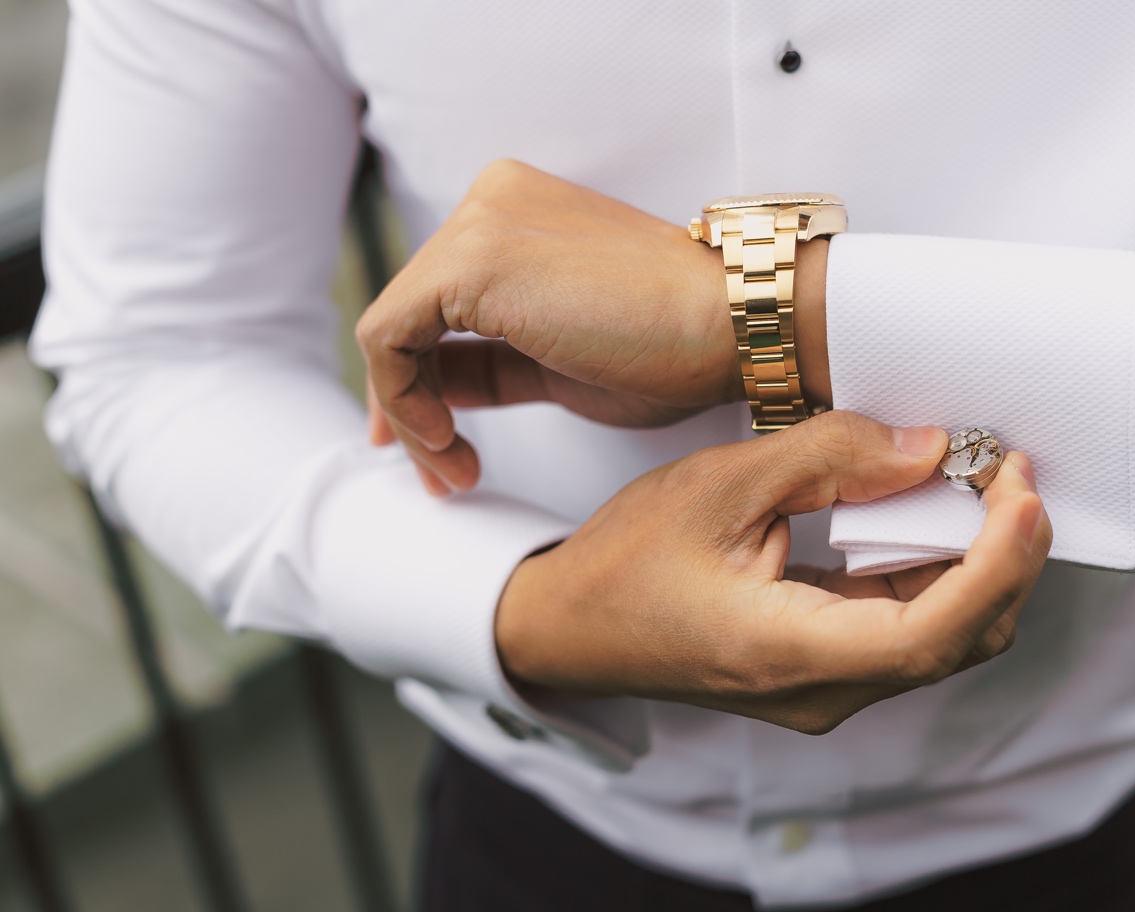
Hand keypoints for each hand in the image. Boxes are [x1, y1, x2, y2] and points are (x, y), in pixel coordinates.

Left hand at [356, 159, 831, 495]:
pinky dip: (403, 400)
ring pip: (392, 330)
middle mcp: (492, 203)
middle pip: (411, 315)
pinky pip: (389, 338)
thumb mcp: (563, 360)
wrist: (734, 326)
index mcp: (520, 214)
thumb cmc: (678, 350)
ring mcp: (478, 225)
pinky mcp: (469, 262)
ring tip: (453, 472)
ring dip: (409, 415)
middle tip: (441, 474)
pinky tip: (448, 442)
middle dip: (410, 405)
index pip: (441, 303)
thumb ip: (495, 362)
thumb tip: (430, 392)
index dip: (422, 380)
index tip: (438, 444)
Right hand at [496, 412, 1050, 734]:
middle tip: (1008, 469)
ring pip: (941, 637)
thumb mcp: (720, 485)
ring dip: (975, 562)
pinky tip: (928, 513)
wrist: (569, 628)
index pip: (933, 633)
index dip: (998, 563)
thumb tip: (930, 448)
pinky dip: (935, 572)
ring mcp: (825, 689)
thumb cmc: (624, 562)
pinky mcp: (823, 672)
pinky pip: (904, 630)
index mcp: (790, 653)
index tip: (1022, 491)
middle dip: (1005, 556)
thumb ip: (830, 458)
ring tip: (976, 481)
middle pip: (958, 639)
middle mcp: (821, 691)